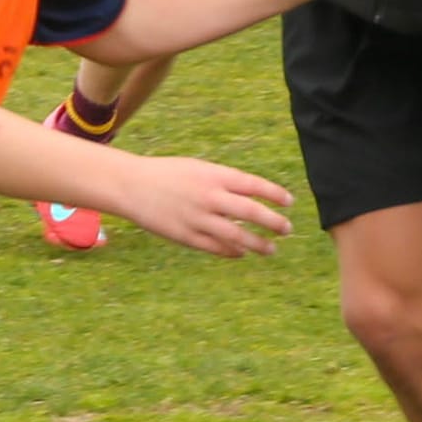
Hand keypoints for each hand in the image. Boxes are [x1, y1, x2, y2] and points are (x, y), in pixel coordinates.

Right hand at [121, 154, 294, 257]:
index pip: (254, 185)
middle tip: (287, 229)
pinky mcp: (186, 237)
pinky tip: (242, 253)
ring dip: (258, 244)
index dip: (275, 194)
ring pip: (237, 236)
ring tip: (271, 249)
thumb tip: (254, 198)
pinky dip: (233, 252)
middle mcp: (209, 197)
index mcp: (213, 175)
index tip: (290, 202)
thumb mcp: (199, 169)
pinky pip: (216, 248)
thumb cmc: (168, 174)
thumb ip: (225, 183)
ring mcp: (198, 219)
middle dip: (274, 222)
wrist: (131, 186)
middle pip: (251, 212)